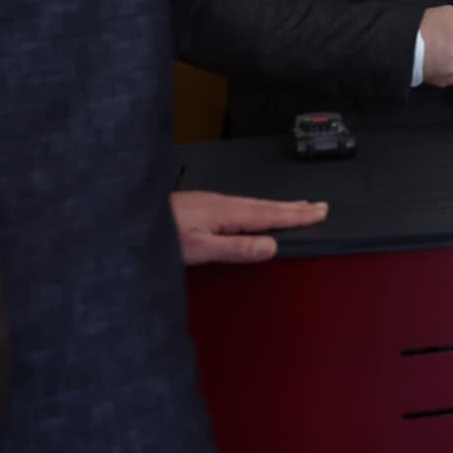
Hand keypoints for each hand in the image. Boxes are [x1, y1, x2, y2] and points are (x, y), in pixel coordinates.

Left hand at [172, 190, 327, 265]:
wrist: (131, 219)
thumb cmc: (161, 236)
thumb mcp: (199, 250)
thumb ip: (236, 249)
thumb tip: (272, 247)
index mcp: (228, 213)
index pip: (271, 215)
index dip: (298, 216)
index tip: (321, 213)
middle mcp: (224, 204)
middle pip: (267, 206)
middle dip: (295, 207)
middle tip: (320, 206)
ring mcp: (213, 203)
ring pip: (254, 204)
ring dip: (279, 206)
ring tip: (297, 207)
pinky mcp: (203, 206)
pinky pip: (242, 206)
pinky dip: (259, 208)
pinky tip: (255, 211)